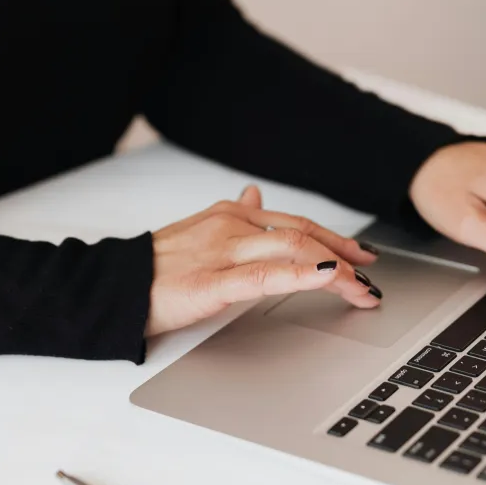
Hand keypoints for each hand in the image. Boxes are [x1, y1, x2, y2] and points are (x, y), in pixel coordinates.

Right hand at [146, 186, 380, 336]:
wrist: (112, 287)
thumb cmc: (154, 267)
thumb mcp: (198, 232)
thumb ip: (233, 215)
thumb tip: (255, 194)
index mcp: (230, 215)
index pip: (295, 223)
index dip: (334, 238)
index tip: (360, 254)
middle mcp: (231, 226)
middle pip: (303, 236)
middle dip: (346, 255)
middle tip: (373, 275)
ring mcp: (222, 252)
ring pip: (293, 252)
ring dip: (337, 271)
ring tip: (362, 290)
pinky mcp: (212, 282)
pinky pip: (265, 276)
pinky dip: (302, 276)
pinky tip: (328, 279)